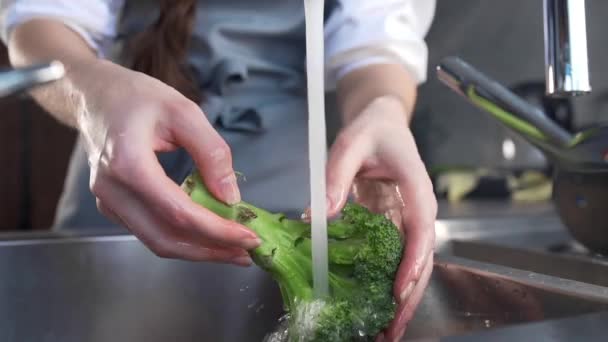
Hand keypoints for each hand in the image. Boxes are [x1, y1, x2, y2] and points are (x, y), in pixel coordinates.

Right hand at [74, 59, 259, 263]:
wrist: (95, 96)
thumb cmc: (138, 97)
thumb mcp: (184, 112)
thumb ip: (212, 153)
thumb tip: (231, 197)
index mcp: (128, 164)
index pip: (178, 212)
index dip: (216, 230)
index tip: (249, 237)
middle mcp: (112, 190)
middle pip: (166, 238)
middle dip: (211, 250)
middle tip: (247, 251)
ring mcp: (108, 202)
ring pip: (157, 242)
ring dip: (198, 250)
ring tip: (234, 249)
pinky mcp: (112, 206)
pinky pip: (150, 232)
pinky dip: (182, 239)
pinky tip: (208, 235)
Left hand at [326, 96, 436, 340]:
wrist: (383, 126)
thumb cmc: (372, 131)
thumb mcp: (350, 143)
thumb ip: (336, 176)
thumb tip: (322, 214)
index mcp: (416, 187)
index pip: (421, 227)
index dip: (413, 260)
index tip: (400, 288)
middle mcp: (419, 209)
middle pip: (423, 258)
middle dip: (410, 295)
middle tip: (392, 328)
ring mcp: (410, 221)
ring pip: (414, 266)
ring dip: (402, 300)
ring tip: (386, 332)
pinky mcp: (397, 228)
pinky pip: (397, 261)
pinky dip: (390, 286)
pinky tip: (378, 308)